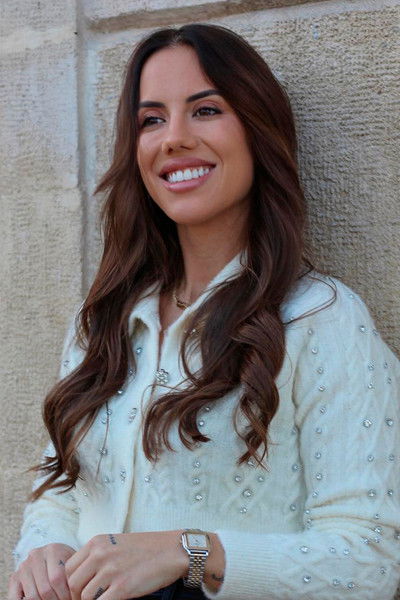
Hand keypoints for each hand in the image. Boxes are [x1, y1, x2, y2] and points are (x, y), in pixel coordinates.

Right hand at [8, 543, 74, 599]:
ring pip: (32, 596)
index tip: (72, 598)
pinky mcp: (14, 577)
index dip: (65, 594)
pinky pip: (15, 597)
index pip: (57, 578)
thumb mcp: (72, 565)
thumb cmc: (66, 563)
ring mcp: (24, 566)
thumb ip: (73, 576)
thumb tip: (76, 596)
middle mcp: (36, 555)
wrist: (54, 556)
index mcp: (53, 550)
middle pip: (45, 589)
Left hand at [65, 531, 187, 599]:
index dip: (71, 584)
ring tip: (106, 597)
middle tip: (91, 598)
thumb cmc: (145, 549)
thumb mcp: (115, 544)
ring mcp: (110, 571)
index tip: (80, 591)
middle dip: (78, 596)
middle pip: (73, 584)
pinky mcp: (122, 587)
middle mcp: (100, 554)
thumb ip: (96, 557)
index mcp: (96, 542)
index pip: (68, 568)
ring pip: (85, 597)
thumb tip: (80, 579)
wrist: (171, 550)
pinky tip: (114, 599)